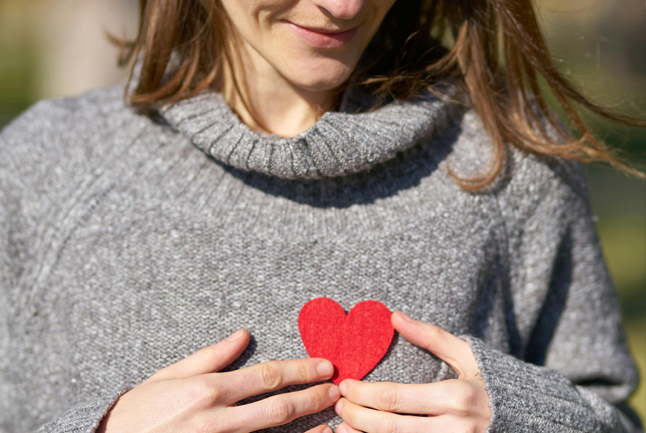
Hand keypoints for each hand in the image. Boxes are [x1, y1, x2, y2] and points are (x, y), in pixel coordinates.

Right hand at [98, 329, 339, 432]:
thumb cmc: (141, 408)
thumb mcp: (172, 374)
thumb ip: (212, 355)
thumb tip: (244, 334)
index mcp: (208, 389)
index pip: (265, 376)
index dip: (300, 370)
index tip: (324, 365)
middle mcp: (216, 417)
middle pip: (275, 405)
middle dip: (311, 396)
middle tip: (337, 390)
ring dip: (306, 428)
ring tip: (333, 422)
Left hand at [334, 312, 490, 432]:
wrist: (532, 420)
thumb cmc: (493, 383)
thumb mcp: (467, 355)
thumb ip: (430, 336)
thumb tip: (394, 316)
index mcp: (456, 397)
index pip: (394, 397)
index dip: (363, 393)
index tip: (346, 385)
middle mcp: (455, 428)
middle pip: (390, 427)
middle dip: (357, 416)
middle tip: (338, 405)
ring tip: (343, 427)